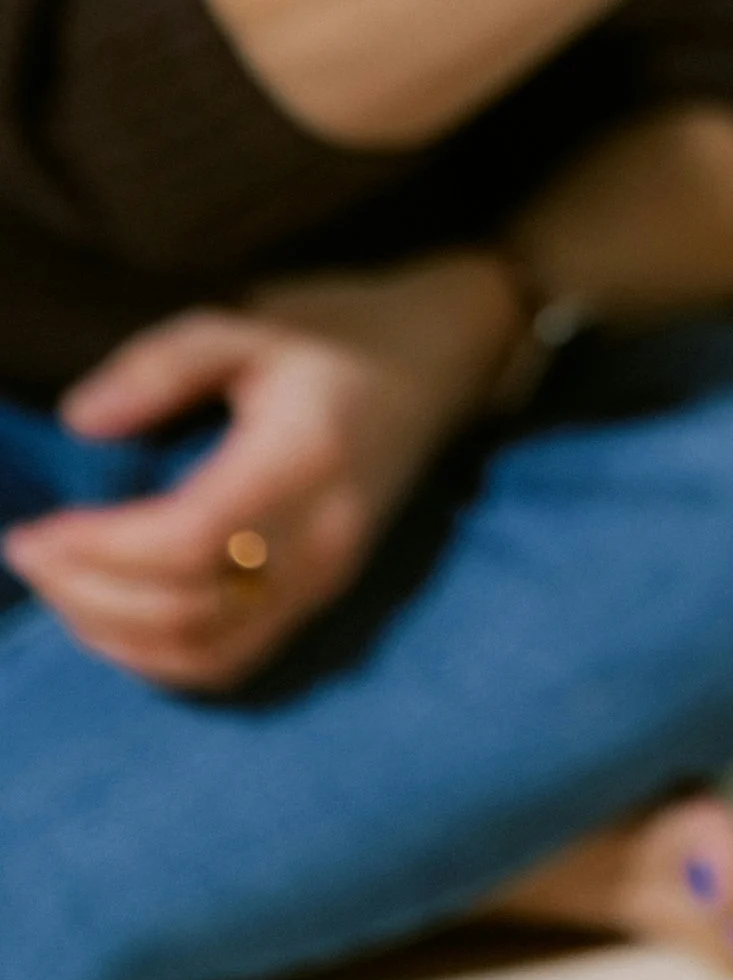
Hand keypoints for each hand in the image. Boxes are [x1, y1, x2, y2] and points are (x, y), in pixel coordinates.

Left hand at [0, 255, 519, 690]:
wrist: (444, 355)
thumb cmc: (343, 329)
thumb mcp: (254, 318)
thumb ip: (165, 363)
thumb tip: (82, 421)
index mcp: (303, 458)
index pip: (187, 542)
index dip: (97, 551)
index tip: (35, 528)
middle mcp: (321, 534)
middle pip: (186, 611)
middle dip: (87, 597)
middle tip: (27, 556)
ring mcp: (328, 574)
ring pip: (205, 653)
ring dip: (115, 636)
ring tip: (61, 588)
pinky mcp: (325, 593)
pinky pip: (232, 661)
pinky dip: (160, 660)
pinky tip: (117, 620)